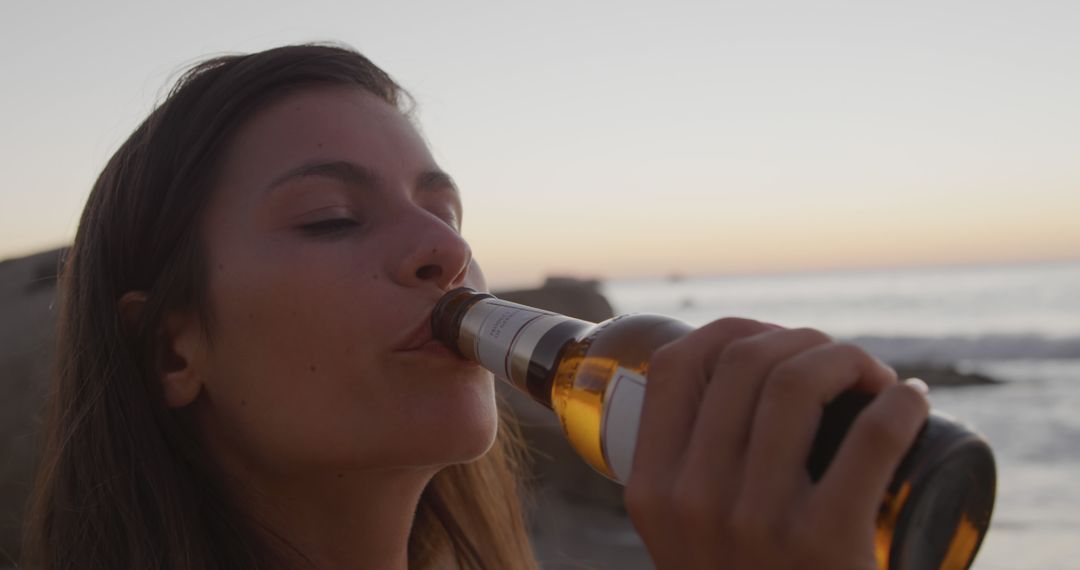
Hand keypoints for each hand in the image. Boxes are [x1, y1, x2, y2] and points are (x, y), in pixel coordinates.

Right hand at [624, 318, 929, 569]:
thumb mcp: (686, 535)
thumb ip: (689, 473)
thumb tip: (734, 378)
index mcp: (652, 488)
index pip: (674, 366)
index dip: (728, 330)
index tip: (770, 340)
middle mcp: (693, 498)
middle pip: (741, 362)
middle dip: (800, 340)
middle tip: (839, 361)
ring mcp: (757, 521)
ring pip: (796, 382)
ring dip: (847, 357)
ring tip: (872, 377)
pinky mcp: (826, 542)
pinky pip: (870, 437)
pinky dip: (900, 404)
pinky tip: (912, 400)